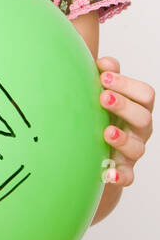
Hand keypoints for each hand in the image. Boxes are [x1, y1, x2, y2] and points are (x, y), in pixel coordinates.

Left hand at [98, 56, 153, 186]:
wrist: (94, 149)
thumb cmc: (101, 113)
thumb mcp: (104, 92)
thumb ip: (107, 75)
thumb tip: (105, 63)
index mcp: (138, 107)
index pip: (145, 94)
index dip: (127, 84)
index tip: (103, 77)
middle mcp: (140, 129)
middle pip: (143, 117)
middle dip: (124, 106)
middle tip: (103, 98)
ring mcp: (133, 151)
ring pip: (138, 147)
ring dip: (123, 139)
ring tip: (106, 132)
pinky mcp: (123, 170)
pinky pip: (127, 177)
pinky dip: (119, 176)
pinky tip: (107, 174)